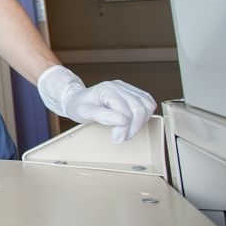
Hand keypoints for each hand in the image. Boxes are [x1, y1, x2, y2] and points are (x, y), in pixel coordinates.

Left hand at [37, 65, 155, 142]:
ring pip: (147, 106)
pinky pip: (148, 103)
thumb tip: (123, 121)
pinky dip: (145, 115)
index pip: (125, 112)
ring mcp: (127, 87)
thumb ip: (101, 116)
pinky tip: (134, 123)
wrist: (77, 99)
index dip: (123, 129)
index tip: (116, 139)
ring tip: (127, 132)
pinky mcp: (133, 92)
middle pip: (139, 109)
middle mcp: (118, 86)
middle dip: (133, 128)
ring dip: (140, 123)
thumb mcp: (82, 113)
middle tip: (121, 138)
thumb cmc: (78, 106)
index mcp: (106, 89)